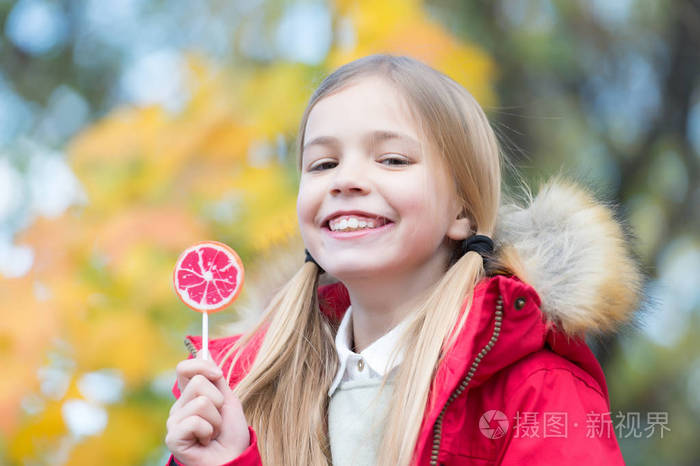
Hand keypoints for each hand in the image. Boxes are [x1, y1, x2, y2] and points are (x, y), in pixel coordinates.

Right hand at [166, 351, 250, 465]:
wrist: (233, 457)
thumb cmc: (231, 433)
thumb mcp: (227, 399)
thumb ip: (215, 377)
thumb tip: (203, 350)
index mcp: (189, 396)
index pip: (185, 368)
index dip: (202, 366)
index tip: (218, 375)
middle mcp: (178, 407)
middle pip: (198, 382)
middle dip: (218, 400)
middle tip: (218, 419)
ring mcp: (173, 422)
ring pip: (201, 402)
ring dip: (216, 419)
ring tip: (214, 432)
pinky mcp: (172, 438)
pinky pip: (195, 421)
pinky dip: (209, 431)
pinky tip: (206, 442)